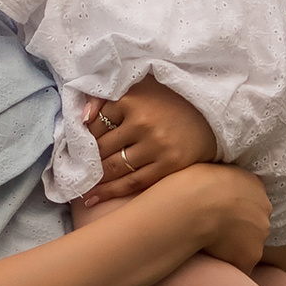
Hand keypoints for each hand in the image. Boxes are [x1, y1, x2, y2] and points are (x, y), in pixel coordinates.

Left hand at [72, 79, 216, 207]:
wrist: (212, 116)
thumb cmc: (169, 102)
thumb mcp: (140, 87)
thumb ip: (107, 97)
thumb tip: (81, 118)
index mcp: (133, 99)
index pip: (96, 122)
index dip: (84, 136)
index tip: (77, 146)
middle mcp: (143, 122)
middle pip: (102, 147)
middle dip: (87, 160)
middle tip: (74, 169)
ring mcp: (157, 146)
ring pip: (113, 167)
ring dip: (95, 178)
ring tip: (80, 185)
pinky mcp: (169, 165)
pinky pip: (132, 183)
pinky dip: (109, 192)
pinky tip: (92, 198)